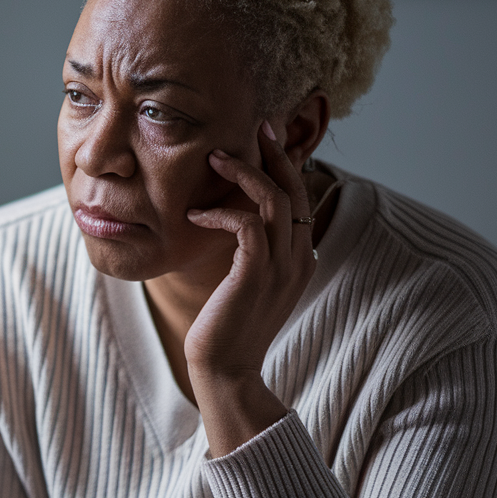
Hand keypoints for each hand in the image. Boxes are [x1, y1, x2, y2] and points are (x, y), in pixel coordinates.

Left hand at [183, 121, 315, 455]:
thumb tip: (231, 220)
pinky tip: (195, 215)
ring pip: (274, 200)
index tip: (264, 136)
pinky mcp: (256, 275)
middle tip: (254, 125)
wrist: (226, 372)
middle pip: (295, 189)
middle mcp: (298, 258)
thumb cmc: (227, 328)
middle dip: (274, 153)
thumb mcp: (244, 282)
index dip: (285, 164)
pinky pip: (247, 225)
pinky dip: (222, 212)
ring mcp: (281, 267)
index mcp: (300, 257)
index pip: (301, 197)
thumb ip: (249, 252)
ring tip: (213, 158)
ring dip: (243, 173)